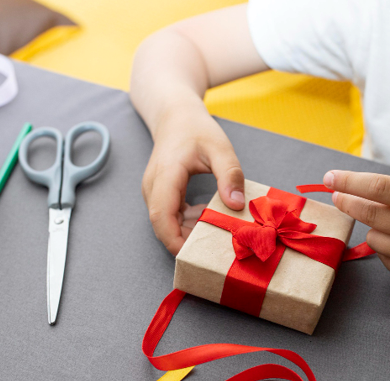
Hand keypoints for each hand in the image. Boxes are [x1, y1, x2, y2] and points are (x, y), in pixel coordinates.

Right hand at [142, 108, 244, 254]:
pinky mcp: (160, 195)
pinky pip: (170, 216)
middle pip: (163, 225)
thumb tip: (236, 205)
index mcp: (165, 176)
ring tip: (216, 231)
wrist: (176, 116)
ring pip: (166, 223)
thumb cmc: (197, 129)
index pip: (161, 216)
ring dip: (188, 231)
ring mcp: (154, 192)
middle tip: (216, 246)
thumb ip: (230, 175)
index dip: (175, 240)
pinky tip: (208, 217)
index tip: (195, 254)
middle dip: (186, 240)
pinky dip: (188, 222)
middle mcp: (153, 187)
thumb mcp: (220, 148)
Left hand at [325, 170, 389, 283]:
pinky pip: (383, 257)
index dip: (350, 183)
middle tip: (338, 196)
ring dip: (375, 228)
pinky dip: (386, 247)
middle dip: (348, 203)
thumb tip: (352, 193)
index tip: (329, 178)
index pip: (379, 189)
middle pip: (370, 215)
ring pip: (373, 238)